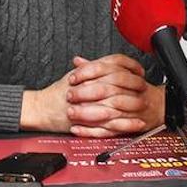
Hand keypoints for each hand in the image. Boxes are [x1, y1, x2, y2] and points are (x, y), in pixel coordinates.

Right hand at [19, 55, 164, 135]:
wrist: (41, 109)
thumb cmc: (56, 93)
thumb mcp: (75, 75)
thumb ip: (92, 68)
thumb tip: (111, 63)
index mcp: (86, 72)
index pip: (113, 63)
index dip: (129, 65)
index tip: (139, 70)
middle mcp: (88, 85)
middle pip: (117, 82)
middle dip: (134, 85)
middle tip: (145, 87)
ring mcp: (88, 104)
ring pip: (117, 102)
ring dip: (133, 105)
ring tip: (144, 107)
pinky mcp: (89, 122)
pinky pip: (112, 123)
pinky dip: (126, 123)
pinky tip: (135, 124)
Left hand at [65, 54, 164, 137]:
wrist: (161, 106)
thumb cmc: (139, 89)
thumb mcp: (121, 73)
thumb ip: (99, 67)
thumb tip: (78, 61)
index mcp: (129, 76)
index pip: (107, 70)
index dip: (88, 73)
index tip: (73, 77)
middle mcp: (132, 92)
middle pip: (106, 90)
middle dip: (85, 93)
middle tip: (70, 95)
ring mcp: (132, 110)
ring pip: (107, 112)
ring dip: (87, 113)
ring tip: (71, 112)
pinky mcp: (129, 127)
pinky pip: (109, 130)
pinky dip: (92, 131)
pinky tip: (79, 129)